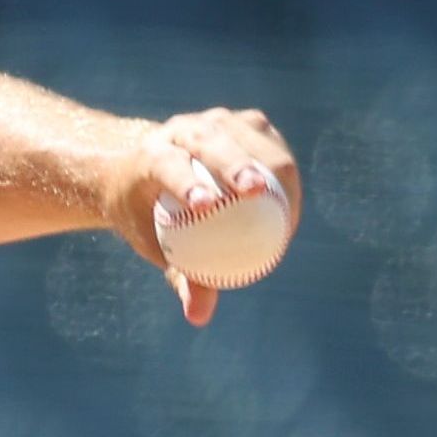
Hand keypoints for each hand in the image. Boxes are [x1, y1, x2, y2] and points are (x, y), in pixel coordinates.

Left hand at [101, 107, 299, 325]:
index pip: (168, 164)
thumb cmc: (147, 217)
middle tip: (256, 193)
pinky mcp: (242, 122)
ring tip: (287, 207)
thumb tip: (200, 316)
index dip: (186, 182)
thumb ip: (180, 275)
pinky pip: (269, 142)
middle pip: (212, 142)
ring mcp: (214, 120)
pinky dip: (282, 169)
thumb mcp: (154, 245)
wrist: (145, 171)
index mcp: (150, 156)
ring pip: (247, 135)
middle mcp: (181, 131)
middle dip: (236, 164)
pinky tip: (291, 201)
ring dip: (270, 165)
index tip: (203, 206)